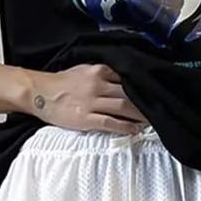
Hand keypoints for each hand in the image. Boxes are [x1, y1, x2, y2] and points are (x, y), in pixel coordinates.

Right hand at [28, 64, 148, 134]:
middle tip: (160, 109)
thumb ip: (103, 73)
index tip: (155, 92)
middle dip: (146, 102)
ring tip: (152, 122)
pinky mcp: (86, 118)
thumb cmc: (62, 83)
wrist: (39, 93)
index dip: (143, 85)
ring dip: (140, 115)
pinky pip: (111, 123)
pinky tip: (135, 130)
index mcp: (99, 71)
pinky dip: (125, 127)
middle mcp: (98, 85)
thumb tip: (122, 78)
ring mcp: (92, 102)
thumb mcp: (83, 70)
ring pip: (123, 107)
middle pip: (129, 93)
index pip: (127, 77)